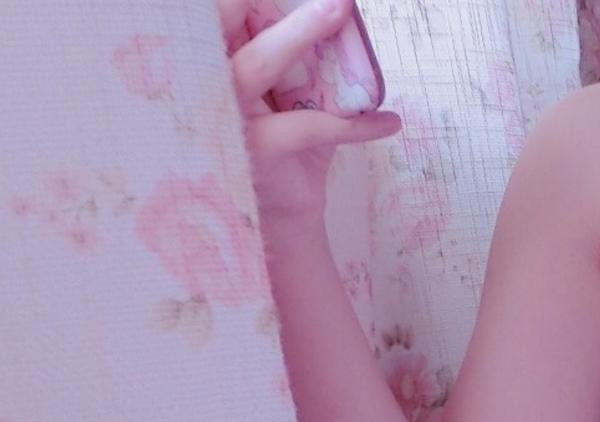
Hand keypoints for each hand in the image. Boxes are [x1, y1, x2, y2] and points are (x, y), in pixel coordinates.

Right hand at [220, 0, 402, 229]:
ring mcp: (227, 115)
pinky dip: (358, 124)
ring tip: (342, 12)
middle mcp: (210, 83)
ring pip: (260, 62)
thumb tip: (335, 12)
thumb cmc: (288, 151)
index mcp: (213, 63)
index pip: (219, 13)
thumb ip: (302, 61)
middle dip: (272, 5)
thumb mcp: (292, 99)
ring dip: (303, 32)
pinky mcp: (257, 149)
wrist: (285, 221)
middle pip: (225, 20)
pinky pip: (313, 126)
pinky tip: (389, 122)